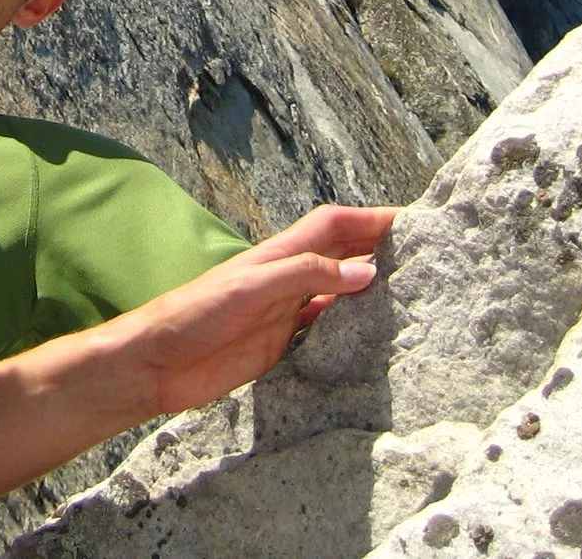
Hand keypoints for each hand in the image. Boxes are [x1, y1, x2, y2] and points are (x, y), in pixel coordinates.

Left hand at [111, 204, 397, 416]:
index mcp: (279, 254)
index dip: (370, 219)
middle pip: (341, 254)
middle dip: (379, 248)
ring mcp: (283, 310)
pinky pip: (323, 327)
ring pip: (337, 290)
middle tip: (425, 256)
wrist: (156, 362)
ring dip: (369, 286)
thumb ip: (306, 276)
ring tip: (411, 292)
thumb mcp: (252, 288)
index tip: (412, 221)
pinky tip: (372, 333)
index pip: (334, 225)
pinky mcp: (279, 344)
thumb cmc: (194, 314)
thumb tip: (366, 271)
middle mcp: (286, 277)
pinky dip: (349, 324)